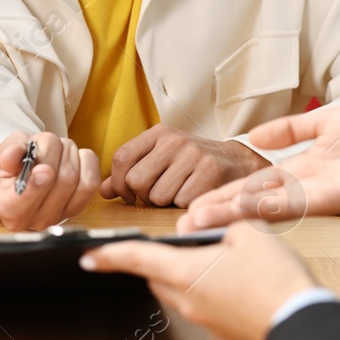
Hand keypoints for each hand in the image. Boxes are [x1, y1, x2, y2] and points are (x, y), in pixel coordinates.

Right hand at [0, 133, 99, 231]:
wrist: (21, 174)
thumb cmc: (9, 165)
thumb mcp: (0, 153)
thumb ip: (7, 153)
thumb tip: (12, 157)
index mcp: (0, 206)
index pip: (17, 206)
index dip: (35, 187)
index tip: (43, 168)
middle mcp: (27, 219)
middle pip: (57, 183)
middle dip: (52, 152)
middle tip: (43, 143)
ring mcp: (53, 217)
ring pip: (73, 179)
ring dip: (67, 153)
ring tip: (54, 148)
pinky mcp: (75, 209)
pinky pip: (90, 183)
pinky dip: (86, 162)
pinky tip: (73, 157)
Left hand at [81, 222, 316, 339]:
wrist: (300, 322)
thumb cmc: (275, 277)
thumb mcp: (247, 230)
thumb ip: (216, 221)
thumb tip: (196, 227)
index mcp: (184, 273)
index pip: (136, 259)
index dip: (109, 256)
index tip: (87, 257)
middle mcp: (186, 299)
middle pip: (157, 274)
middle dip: (160, 258)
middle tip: (185, 240)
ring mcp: (203, 317)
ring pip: (179, 288)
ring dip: (185, 271)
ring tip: (217, 254)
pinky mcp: (221, 327)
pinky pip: (201, 301)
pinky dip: (205, 286)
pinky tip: (233, 276)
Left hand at [101, 125, 268, 206]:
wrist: (237, 162)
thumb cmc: (191, 164)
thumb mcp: (160, 159)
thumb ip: (130, 173)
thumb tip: (102, 191)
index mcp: (159, 133)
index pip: (122, 158)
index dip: (118, 182)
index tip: (127, 194)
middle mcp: (175, 140)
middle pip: (136, 181)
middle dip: (143, 196)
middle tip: (157, 194)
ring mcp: (193, 155)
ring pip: (157, 196)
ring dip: (164, 202)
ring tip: (178, 192)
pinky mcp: (209, 172)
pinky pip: (180, 202)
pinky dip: (184, 205)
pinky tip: (193, 195)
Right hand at [177, 105, 339, 232]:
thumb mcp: (323, 122)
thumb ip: (289, 129)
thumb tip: (255, 135)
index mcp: (299, 170)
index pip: (252, 186)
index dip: (224, 194)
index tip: (195, 204)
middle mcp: (301, 188)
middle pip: (250, 203)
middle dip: (217, 212)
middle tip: (185, 225)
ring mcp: (312, 196)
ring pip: (262, 207)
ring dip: (230, 214)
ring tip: (200, 221)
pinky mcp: (327, 198)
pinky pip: (289, 202)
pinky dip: (263, 205)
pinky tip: (239, 209)